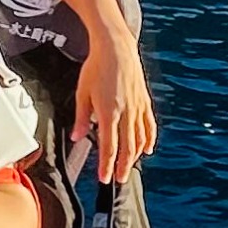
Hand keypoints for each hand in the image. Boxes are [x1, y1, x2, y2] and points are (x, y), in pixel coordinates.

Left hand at [77, 40, 157, 185]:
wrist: (116, 47)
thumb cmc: (96, 67)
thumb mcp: (82, 93)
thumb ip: (82, 118)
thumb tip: (78, 138)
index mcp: (109, 112)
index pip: (108, 146)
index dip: (106, 165)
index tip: (104, 178)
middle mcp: (126, 112)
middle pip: (127, 147)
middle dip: (122, 166)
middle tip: (117, 179)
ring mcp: (138, 107)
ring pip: (140, 139)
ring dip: (134, 156)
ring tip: (128, 167)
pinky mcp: (145, 101)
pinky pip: (149, 125)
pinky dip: (149, 140)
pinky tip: (146, 149)